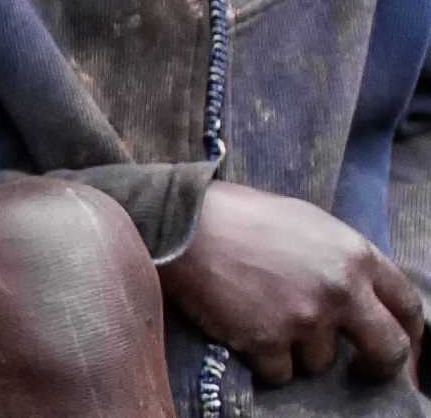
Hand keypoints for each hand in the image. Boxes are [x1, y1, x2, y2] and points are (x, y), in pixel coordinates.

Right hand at [157, 181, 422, 385]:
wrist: (181, 222)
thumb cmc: (241, 215)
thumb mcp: (307, 222)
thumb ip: (343, 258)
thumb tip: (366, 298)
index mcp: (354, 254)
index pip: (409, 305)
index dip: (410, 332)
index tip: (402, 347)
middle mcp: (338, 289)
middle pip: (387, 350)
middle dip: (378, 365)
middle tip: (362, 368)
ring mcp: (303, 318)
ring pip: (321, 362)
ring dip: (298, 349)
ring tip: (265, 316)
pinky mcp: (266, 341)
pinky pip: (279, 373)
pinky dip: (263, 360)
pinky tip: (244, 328)